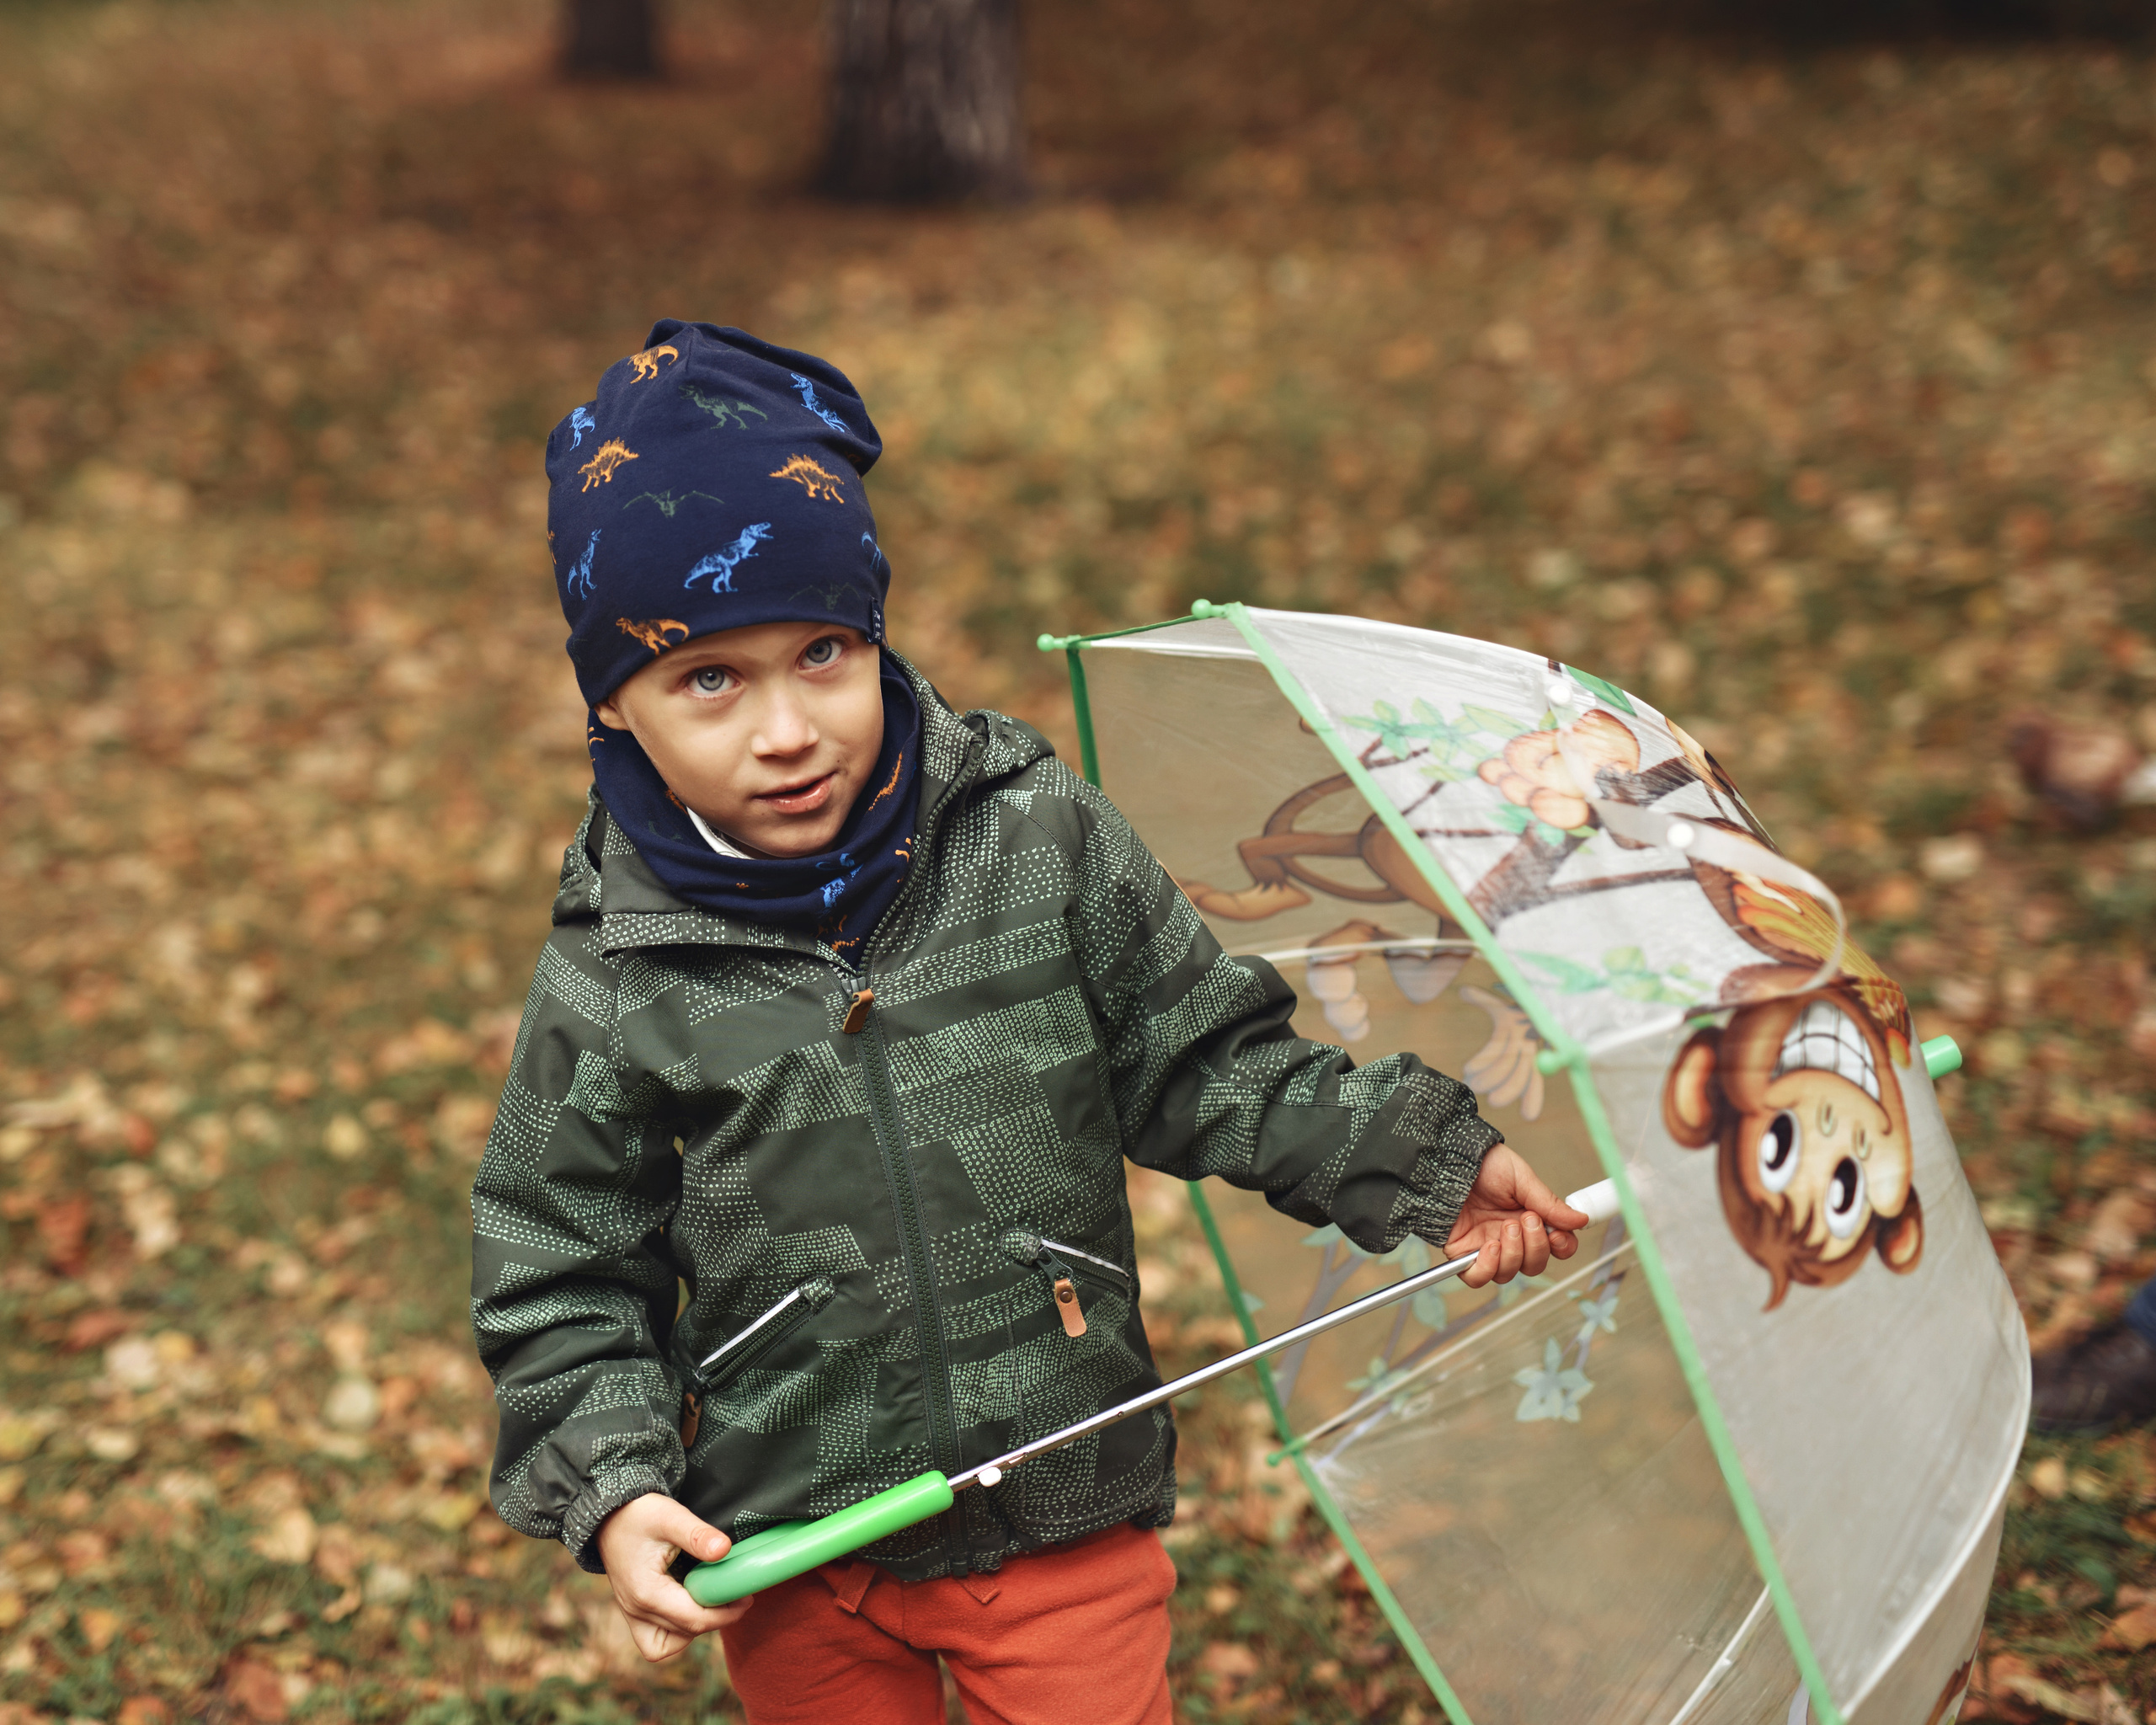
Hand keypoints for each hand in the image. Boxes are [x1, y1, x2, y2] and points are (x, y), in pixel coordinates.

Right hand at [595, 1492, 749, 1660]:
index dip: (726, 1613)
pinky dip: (676, 1632)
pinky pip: (656, 1642)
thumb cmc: (640, 1513)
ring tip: (712, 1599)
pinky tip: (689, 1607)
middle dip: (718, 1617)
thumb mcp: (671, 1517)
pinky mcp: (634, 1612)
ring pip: (672, 1643)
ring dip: (696, 1626)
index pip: (694, 1619)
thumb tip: (725, 1550)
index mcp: (646, 1592)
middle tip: (737, 1595)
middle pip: (688, 1631)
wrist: (610, 1515)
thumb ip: (698, 1535)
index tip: (745, 1596)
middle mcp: (636, 1610)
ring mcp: (632, 1614)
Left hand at [1443, 1144, 1588, 1288]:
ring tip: (1506, 1227)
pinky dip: (1487, 1268)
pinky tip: (1490, 1246)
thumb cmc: (1484, 1164)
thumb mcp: (1522, 1179)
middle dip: (1536, 1246)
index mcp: (1528, 1220)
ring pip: (1509, 1274)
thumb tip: (1580, 1220)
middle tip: (1526, 1220)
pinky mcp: (1463, 1252)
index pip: (1555, 1248)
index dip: (1561, 1247)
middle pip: (1534, 1265)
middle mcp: (1510, 1237)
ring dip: (1514, 1253)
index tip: (1558, 1235)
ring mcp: (1486, 1246)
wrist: (1449, 1160)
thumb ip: (1549, 1204)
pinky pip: (1477, 1278)